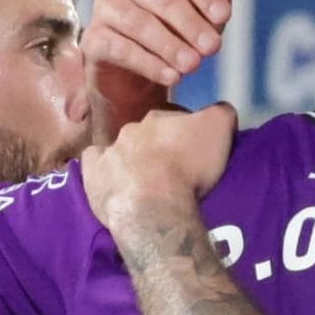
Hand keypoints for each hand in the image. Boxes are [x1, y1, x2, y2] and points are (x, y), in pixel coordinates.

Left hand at [82, 104, 238, 233]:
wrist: (153, 205)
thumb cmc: (189, 167)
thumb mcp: (219, 130)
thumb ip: (221, 113)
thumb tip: (220, 109)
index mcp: (160, 116)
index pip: (176, 118)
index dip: (187, 134)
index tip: (194, 152)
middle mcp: (131, 128)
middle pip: (147, 133)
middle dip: (158, 146)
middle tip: (172, 170)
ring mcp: (109, 151)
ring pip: (121, 149)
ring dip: (132, 160)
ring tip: (146, 184)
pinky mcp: (93, 174)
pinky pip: (94, 164)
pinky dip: (102, 170)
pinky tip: (113, 182)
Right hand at [84, 0, 249, 135]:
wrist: (139, 76)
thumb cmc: (175, 32)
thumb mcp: (203, 10)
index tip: (225, 16)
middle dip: (190, 23)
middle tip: (214, 48)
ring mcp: (105, 8)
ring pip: (138, 22)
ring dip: (170, 45)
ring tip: (194, 66)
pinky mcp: (94, 40)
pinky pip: (119, 48)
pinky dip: (148, 63)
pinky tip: (172, 77)